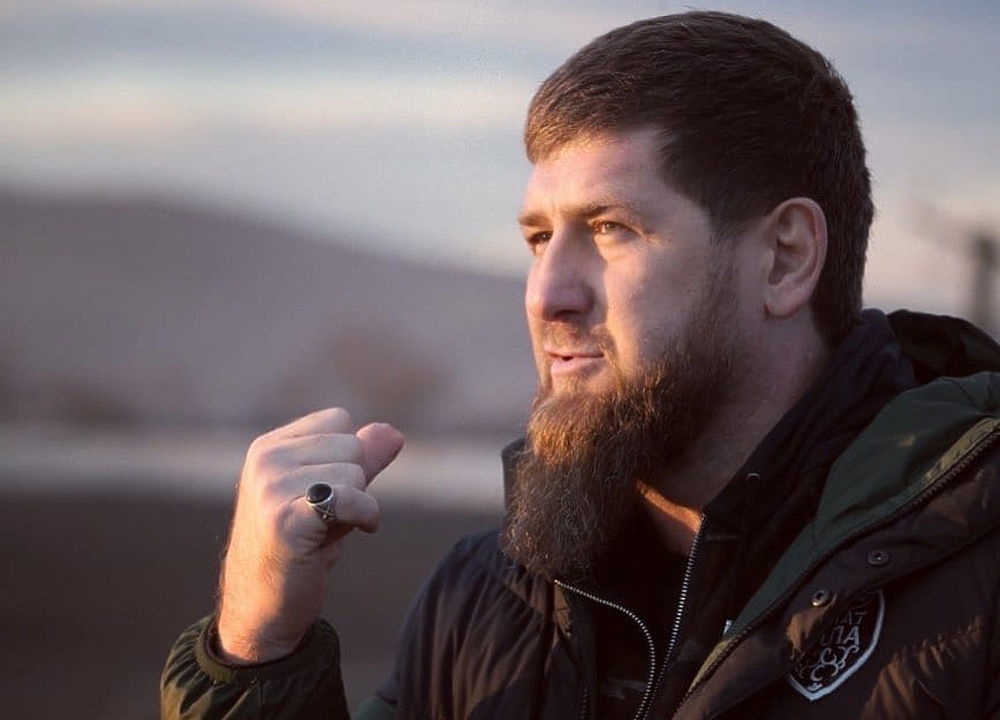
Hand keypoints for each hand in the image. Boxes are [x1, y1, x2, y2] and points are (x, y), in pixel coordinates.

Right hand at [215, 408, 403, 662]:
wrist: (263, 608)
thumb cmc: (300, 547)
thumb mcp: (331, 492)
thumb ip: (362, 459)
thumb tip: (394, 433)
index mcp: (269, 446)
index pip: (339, 420)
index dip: (349, 458)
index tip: (328, 494)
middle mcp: (265, 460)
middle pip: (352, 445)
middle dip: (355, 483)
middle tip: (328, 518)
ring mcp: (271, 488)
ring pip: (355, 473)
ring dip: (358, 505)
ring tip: (327, 530)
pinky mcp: (285, 519)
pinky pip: (350, 498)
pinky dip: (365, 515)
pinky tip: (359, 531)